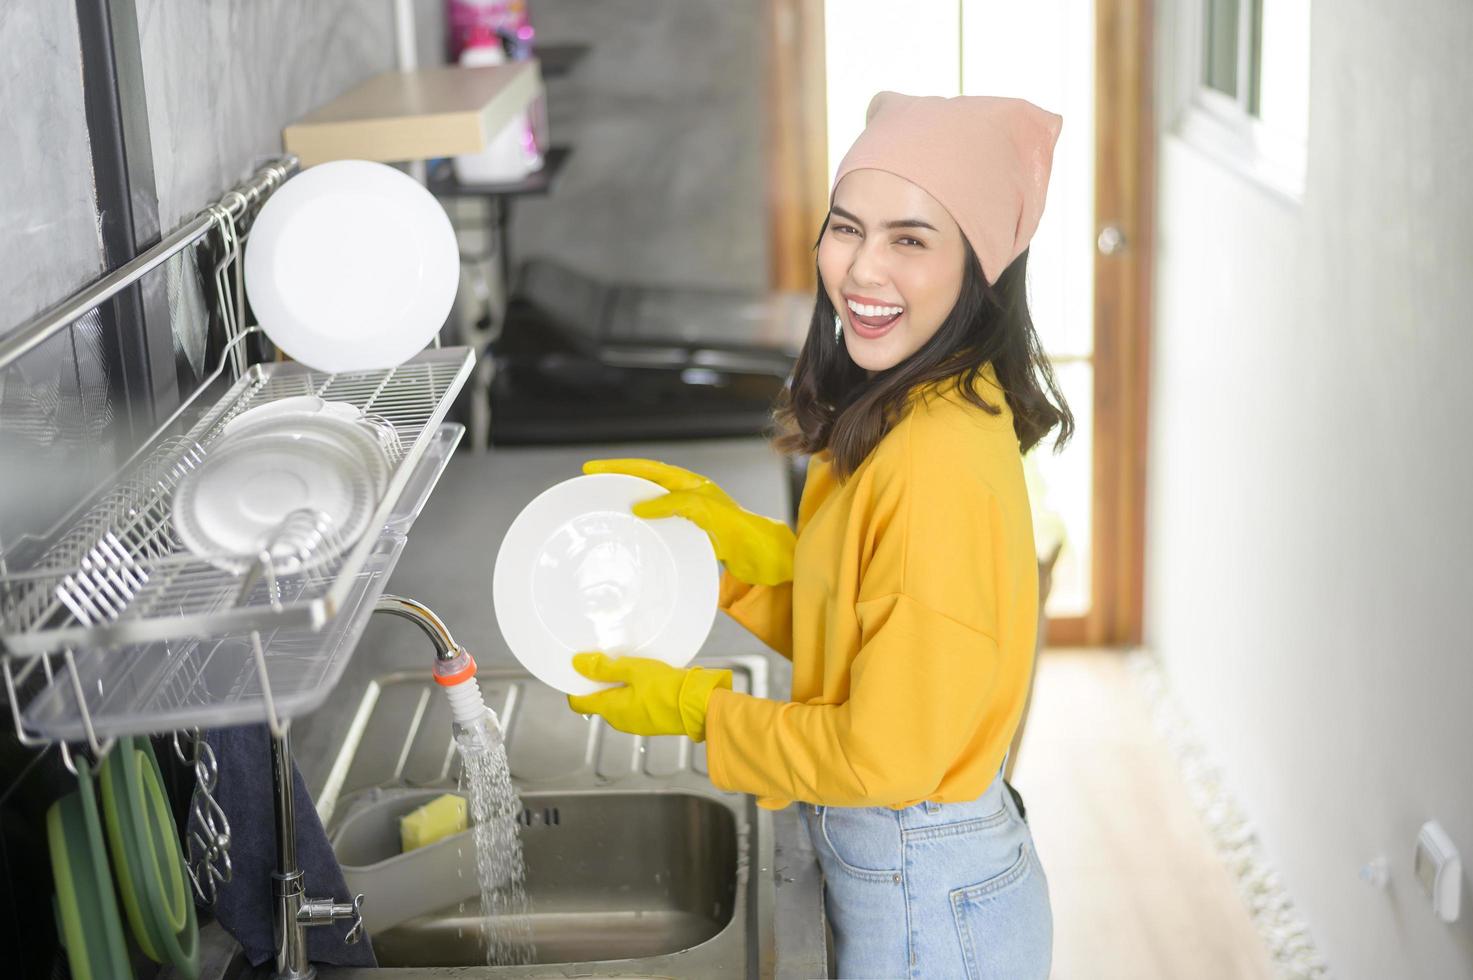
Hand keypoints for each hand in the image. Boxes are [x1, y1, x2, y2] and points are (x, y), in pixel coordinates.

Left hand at [566, 652, 731, 741]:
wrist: (699, 705)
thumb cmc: (666, 688)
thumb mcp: (633, 670)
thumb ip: (604, 667)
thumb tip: (578, 663)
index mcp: (610, 709)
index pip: (578, 703)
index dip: (575, 686)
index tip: (579, 669)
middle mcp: (619, 721)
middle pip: (598, 701)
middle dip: (598, 683)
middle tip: (605, 660)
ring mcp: (635, 724)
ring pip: (616, 703)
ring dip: (617, 687)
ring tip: (627, 666)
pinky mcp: (650, 721)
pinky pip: (632, 707)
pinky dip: (632, 693)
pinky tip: (643, 679)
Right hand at [583, 458, 795, 585]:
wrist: (770, 562)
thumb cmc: (748, 536)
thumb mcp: (711, 515)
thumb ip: (678, 505)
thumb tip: (640, 505)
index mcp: (693, 486)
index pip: (649, 469)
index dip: (620, 468)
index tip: (592, 469)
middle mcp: (690, 497)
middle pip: (646, 483)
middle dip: (617, 482)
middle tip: (589, 487)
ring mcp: (691, 518)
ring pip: (651, 504)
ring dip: (627, 505)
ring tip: (602, 510)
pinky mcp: (692, 538)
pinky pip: (660, 527)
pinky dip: (641, 528)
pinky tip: (631, 538)